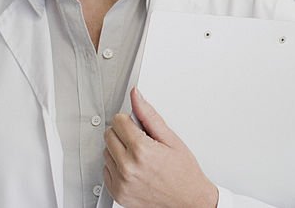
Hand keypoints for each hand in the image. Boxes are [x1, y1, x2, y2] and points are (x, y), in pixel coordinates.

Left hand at [103, 87, 218, 207]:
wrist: (188, 200)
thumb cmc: (183, 171)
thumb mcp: (170, 138)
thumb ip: (149, 115)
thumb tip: (136, 96)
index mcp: (141, 150)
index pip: (118, 121)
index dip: (129, 120)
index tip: (138, 125)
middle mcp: (128, 167)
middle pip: (109, 135)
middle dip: (123, 133)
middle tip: (141, 140)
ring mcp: (121, 183)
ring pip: (106, 153)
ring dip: (119, 150)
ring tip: (139, 156)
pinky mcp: (118, 193)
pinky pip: (106, 171)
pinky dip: (117, 167)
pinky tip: (134, 168)